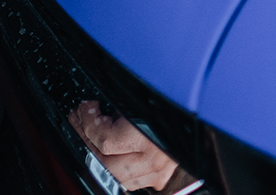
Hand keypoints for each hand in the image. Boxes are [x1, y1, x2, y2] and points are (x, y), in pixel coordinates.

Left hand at [67, 100, 184, 191]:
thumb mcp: (141, 95)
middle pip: (106, 162)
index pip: (105, 140)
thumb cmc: (172, 96)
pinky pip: (131, 180)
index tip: (85, 107)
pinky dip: (115, 168)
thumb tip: (97, 104)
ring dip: (98, 156)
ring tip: (88, 135)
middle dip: (86, 140)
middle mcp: (154, 159)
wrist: (197, 112)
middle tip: (78, 121)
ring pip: (116, 177)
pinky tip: (107, 152)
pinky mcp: (160, 178)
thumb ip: (120, 102)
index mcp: (149, 136)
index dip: (88, 122)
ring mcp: (157, 172)